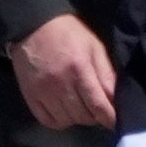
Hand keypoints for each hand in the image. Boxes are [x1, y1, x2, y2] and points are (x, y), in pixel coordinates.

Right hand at [9, 13, 117, 133]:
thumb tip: (115, 101)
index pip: (98, 106)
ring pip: (67, 120)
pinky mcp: (30, 95)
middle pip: (83, 116)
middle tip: (96, 108)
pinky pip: (48, 120)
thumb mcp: (94, 48)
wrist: (32, 26)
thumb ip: (106, 74)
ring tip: (79, 107)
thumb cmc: (69, 34)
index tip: (114, 120)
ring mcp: (43, 92)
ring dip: (77, 118)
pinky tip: (63, 111)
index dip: (109, 118)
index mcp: (79, 70)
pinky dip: (59, 120)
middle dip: (94, 116)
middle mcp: (60, 84)